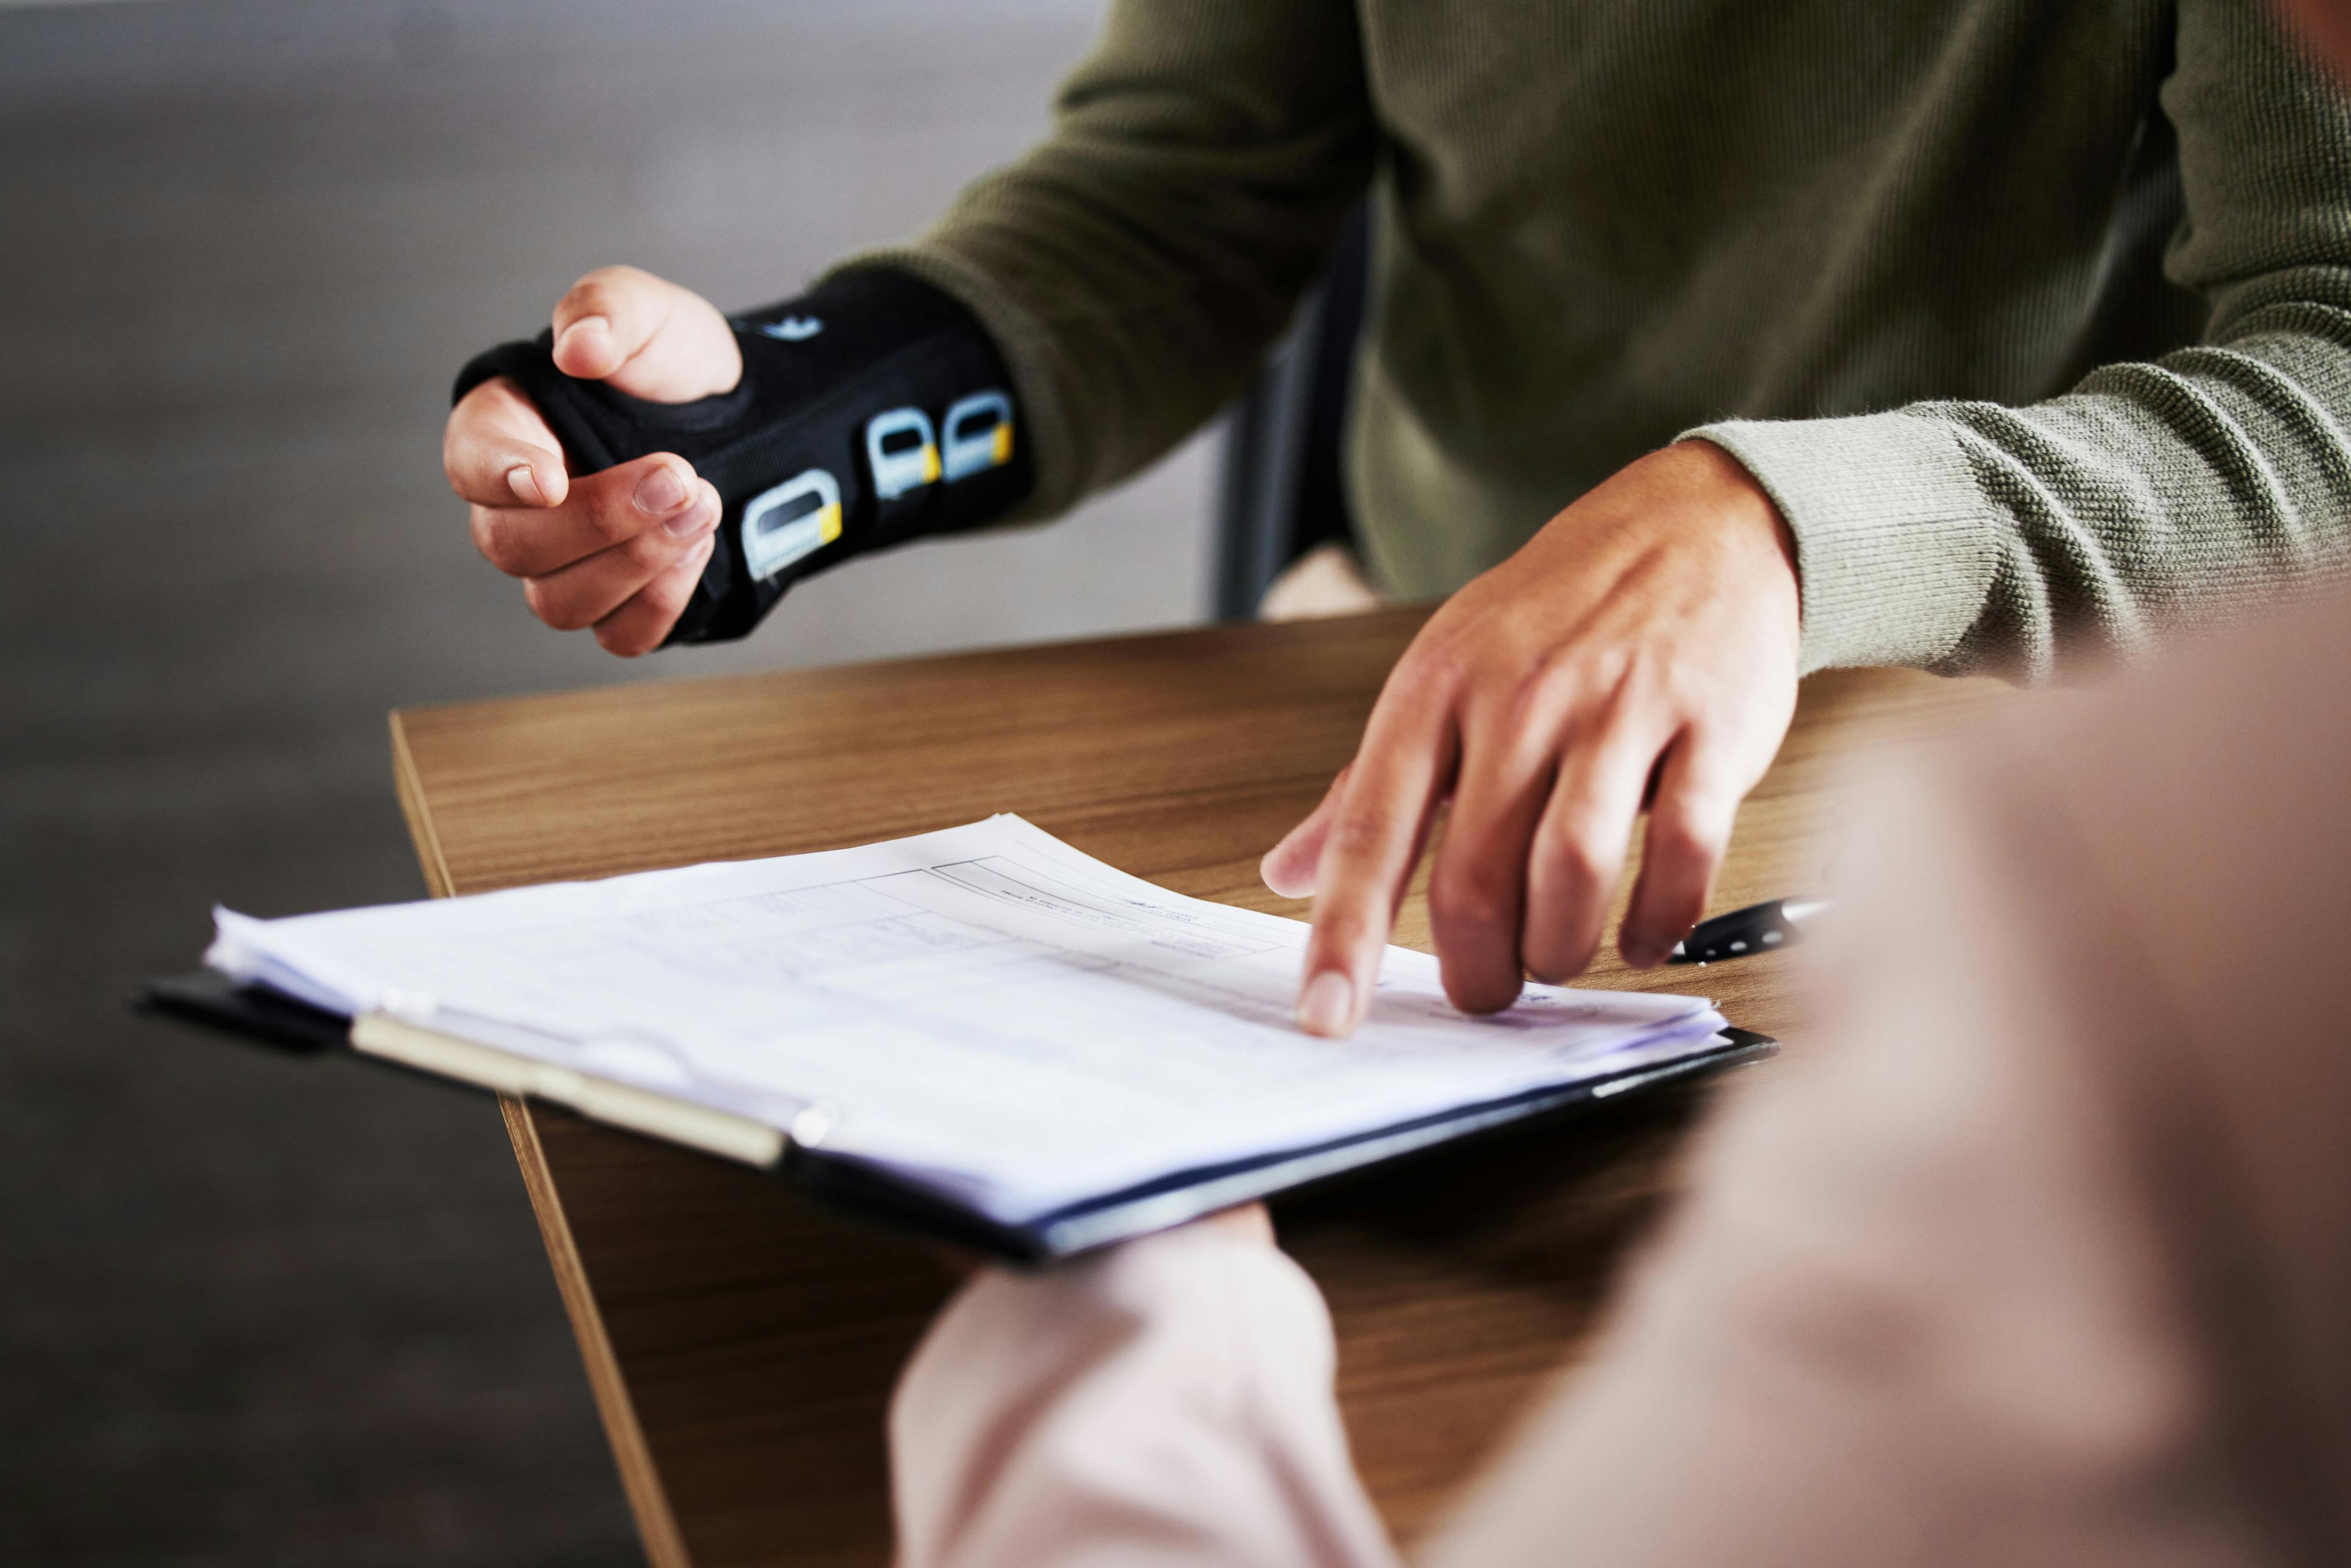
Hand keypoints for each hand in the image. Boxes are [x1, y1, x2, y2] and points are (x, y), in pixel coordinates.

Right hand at [442, 266, 743, 654]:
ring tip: (702, 505)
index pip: (469, 464)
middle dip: (600, 520)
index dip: (500, 476)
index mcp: (503, 429)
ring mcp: (564, 565)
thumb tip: (580, 346)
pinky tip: (698, 547)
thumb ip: (607, 311)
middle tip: (676, 477)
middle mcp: (518, 509)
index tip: (549, 480)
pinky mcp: (618, 604)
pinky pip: (618, 635)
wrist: (740, 413)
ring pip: (559, 602)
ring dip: (635, 561)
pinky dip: (659, 601)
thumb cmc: (667, 360)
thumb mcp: (645, 311)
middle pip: (513, 547)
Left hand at [1263, 441, 1801, 1034]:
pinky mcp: (1710, 725)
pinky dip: (1660, 918)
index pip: (1370, 830)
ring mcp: (1618, 708)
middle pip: (1476, 874)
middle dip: (1477, 966)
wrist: (1698, 523)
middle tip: (1485, 989)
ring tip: (1556, 958)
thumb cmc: (1558, 614)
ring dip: (1561, 947)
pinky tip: (1643, 935)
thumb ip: (1367, 788)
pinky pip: (1684, 852)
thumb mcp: (1443, 675)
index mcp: (1435, 688)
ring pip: (1574, 871)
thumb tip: (1285, 874)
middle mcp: (1519, 697)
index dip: (1344, 935)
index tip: (1325, 1017)